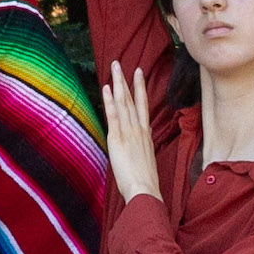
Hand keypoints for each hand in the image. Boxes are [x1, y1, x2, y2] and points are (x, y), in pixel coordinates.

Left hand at [100, 60, 165, 203]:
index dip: (140, 89)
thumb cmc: (145, 182)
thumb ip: (143, 146)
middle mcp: (139, 129)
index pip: (142, 107)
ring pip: (124, 102)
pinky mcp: (118, 138)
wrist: (144, 189)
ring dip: (119, 83)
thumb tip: (141, 139)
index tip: (138, 75)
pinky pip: (114, 115)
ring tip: (115, 67)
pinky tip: (107, 88)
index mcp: (146, 135)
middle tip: (122, 64)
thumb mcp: (146, 160)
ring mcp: (129, 132)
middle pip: (133, 100)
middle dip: (127, 80)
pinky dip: (110, 100)